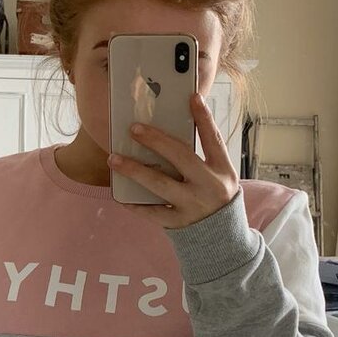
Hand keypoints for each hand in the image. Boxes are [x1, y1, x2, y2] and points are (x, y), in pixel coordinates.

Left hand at [107, 94, 238, 229]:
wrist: (222, 239)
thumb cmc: (214, 198)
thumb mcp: (219, 177)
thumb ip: (202, 157)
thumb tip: (170, 131)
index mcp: (223, 171)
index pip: (214, 140)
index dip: (204, 118)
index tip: (193, 97)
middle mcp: (210, 186)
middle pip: (181, 157)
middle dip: (156, 141)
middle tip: (133, 128)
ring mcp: (193, 206)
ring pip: (160, 184)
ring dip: (134, 170)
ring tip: (114, 158)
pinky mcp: (179, 223)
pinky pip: (152, 211)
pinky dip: (134, 203)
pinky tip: (118, 194)